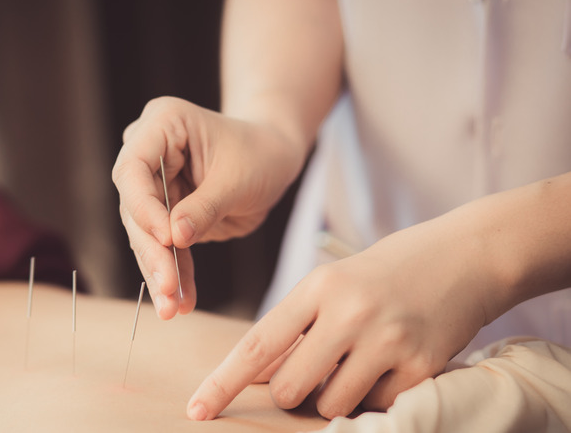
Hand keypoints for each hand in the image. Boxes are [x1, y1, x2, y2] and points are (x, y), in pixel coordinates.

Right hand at [112, 96, 306, 318]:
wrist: (274, 157)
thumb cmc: (261, 153)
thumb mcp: (239, 178)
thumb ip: (205, 207)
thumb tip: (174, 239)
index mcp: (162, 125)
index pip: (133, 168)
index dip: (144, 207)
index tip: (166, 239)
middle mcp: (148, 153)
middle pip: (135, 207)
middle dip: (152, 251)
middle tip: (166, 288)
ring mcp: (154, 185)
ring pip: (145, 234)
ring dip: (160, 272)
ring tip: (172, 307)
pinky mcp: (166, 213)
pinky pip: (165, 249)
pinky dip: (175, 275)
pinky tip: (182, 302)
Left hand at [187, 216, 495, 419]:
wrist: (466, 255)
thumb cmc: (387, 271)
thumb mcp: (334, 282)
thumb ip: (296, 326)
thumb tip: (258, 375)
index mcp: (318, 286)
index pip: (257, 345)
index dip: (223, 382)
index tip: (197, 409)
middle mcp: (348, 312)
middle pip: (290, 388)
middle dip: (293, 392)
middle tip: (318, 368)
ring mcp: (386, 340)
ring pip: (331, 404)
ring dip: (336, 396)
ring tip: (362, 360)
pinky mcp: (421, 366)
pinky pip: (377, 407)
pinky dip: (377, 395)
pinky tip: (393, 361)